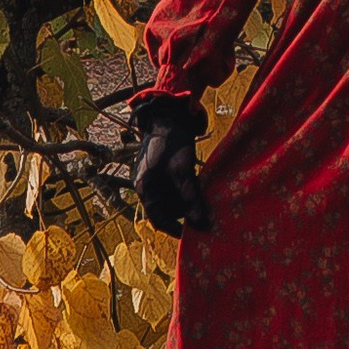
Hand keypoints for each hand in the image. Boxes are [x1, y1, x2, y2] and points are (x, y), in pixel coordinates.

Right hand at [128, 93, 211, 235]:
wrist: (168, 116)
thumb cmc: (173, 143)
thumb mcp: (183, 171)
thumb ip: (190, 198)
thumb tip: (201, 223)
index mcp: (145, 189)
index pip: (159, 220)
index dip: (176, 229)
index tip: (194, 232)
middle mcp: (146, 186)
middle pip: (166, 210)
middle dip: (183, 212)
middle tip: (203, 210)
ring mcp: (152, 177)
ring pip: (170, 198)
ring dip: (185, 200)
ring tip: (200, 194)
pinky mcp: (160, 170)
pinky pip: (171, 187)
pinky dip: (183, 189)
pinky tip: (196, 183)